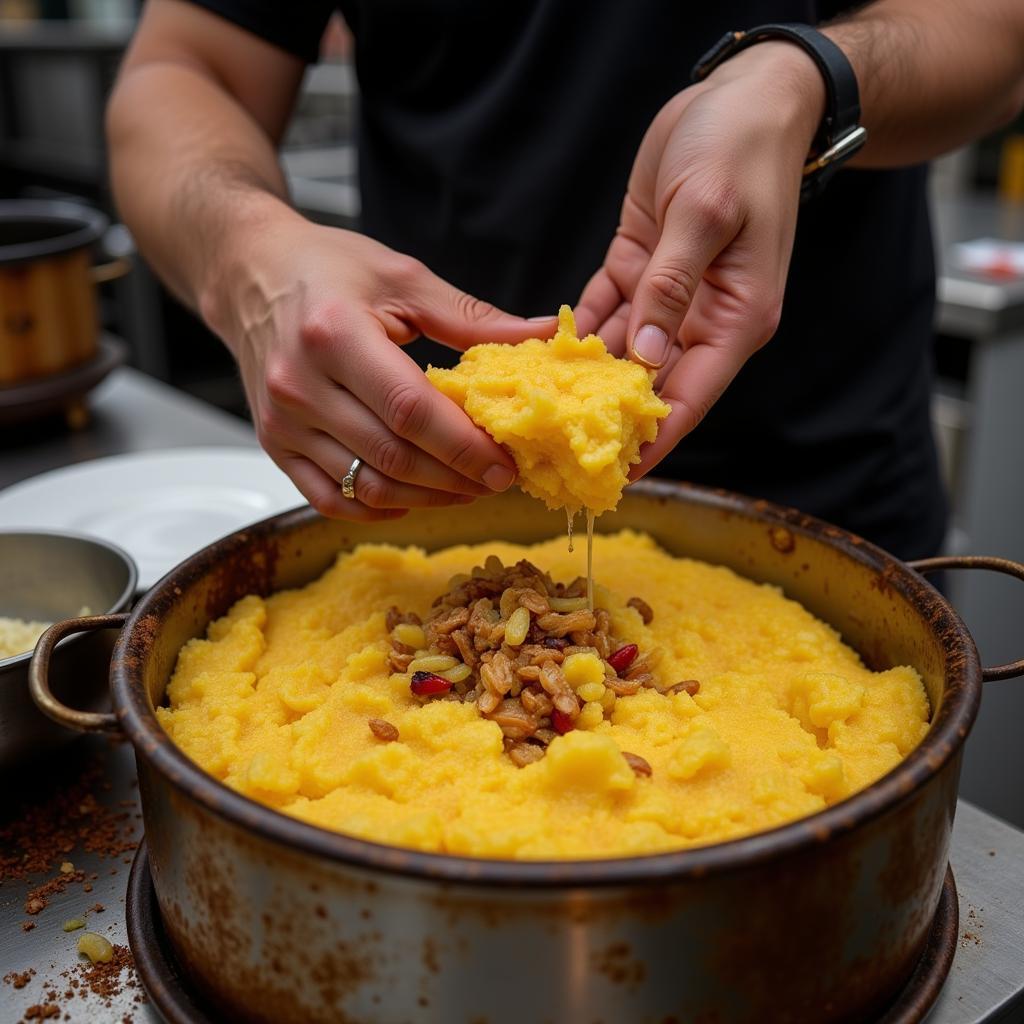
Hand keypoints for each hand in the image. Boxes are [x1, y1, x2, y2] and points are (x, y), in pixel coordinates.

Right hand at [204, 214, 555, 519]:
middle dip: (455, 477)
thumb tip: (541, 335)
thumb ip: (472, 316)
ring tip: (467, 488)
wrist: (250, 274)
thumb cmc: (326, 268)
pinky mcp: (274, 445)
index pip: (410, 410)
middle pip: (393, 455)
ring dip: (426, 496)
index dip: (463, 445)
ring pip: (366, 485)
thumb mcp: (402, 277)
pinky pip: (331, 499)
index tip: (504, 463)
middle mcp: (300, 385)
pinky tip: (414, 496)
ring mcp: (282, 422)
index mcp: (333, 334)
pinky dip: (378, 507)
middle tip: (498, 479)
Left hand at [576, 42, 824, 476]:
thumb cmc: (739, 148)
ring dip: (582, 378)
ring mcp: (669, 297)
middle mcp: (702, 318)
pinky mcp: (639, 269)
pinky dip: (577, 334)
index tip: (616, 476)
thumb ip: (671, 285)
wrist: (743, 97)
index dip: (654, 440)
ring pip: (620, 354)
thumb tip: (646, 358)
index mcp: (735, 319)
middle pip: (651, 386)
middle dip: (608, 416)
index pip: (691, 398)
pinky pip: (604, 314)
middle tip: (557, 447)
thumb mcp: (704, 212)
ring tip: (536, 411)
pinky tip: (540, 355)